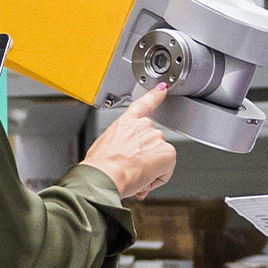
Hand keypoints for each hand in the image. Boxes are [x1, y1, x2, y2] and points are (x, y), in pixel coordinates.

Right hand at [86, 85, 179, 200]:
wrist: (105, 175)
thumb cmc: (100, 165)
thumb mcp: (104, 147)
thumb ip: (119, 144)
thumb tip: (121, 157)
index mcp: (126, 122)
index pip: (144, 104)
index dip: (155, 95)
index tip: (163, 88)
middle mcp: (143, 126)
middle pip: (152, 141)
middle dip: (145, 156)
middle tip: (130, 167)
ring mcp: (156, 138)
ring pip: (159, 156)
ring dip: (150, 167)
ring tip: (134, 174)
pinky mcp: (167, 152)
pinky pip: (166, 169)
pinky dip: (157, 178)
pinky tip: (144, 179)